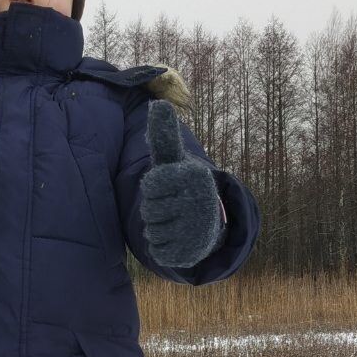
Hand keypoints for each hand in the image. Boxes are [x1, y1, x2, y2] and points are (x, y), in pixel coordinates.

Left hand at [139, 100, 225, 267]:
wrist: (207, 221)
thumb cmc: (181, 184)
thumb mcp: (173, 160)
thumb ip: (164, 136)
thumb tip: (158, 103)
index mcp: (195, 176)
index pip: (151, 185)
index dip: (153, 188)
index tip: (167, 186)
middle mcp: (201, 202)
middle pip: (149, 211)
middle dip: (154, 210)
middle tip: (171, 206)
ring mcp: (198, 229)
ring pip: (152, 232)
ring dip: (157, 228)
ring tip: (175, 221)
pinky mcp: (192, 253)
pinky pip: (159, 251)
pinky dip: (161, 247)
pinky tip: (176, 238)